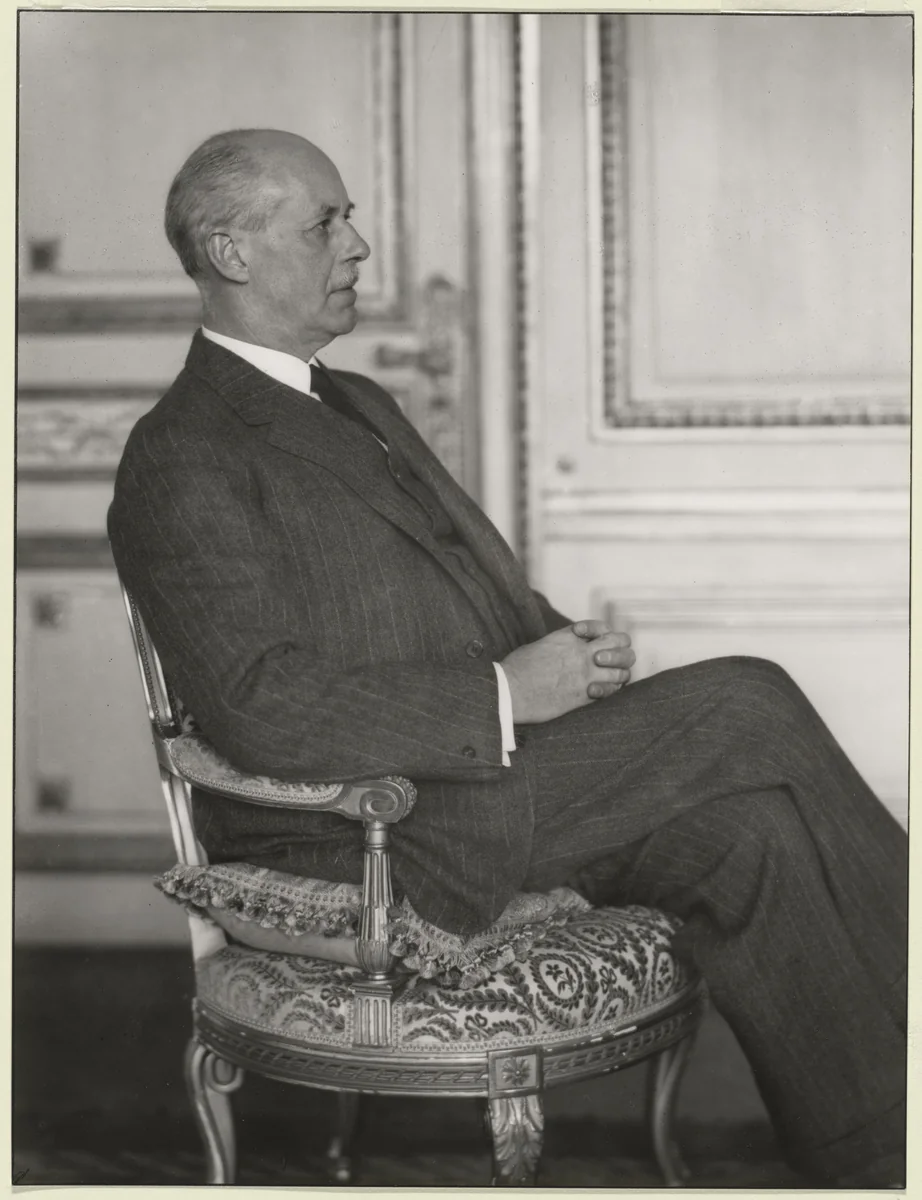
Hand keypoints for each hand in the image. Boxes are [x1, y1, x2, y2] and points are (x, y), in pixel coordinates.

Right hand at [501, 621, 634, 723]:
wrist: (510, 689)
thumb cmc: (517, 668)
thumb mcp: (541, 645)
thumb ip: (561, 644)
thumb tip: (567, 651)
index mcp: (570, 636)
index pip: (603, 628)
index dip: (604, 634)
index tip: (591, 642)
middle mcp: (583, 652)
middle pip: (622, 644)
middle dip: (621, 652)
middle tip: (608, 662)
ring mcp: (586, 673)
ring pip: (622, 670)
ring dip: (618, 675)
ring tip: (604, 679)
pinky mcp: (584, 695)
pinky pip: (611, 691)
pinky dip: (609, 691)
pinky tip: (597, 692)